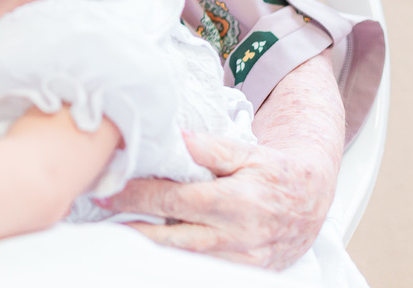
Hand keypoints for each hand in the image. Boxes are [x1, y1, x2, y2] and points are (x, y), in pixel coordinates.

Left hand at [108, 131, 332, 269]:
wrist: (311, 201)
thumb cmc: (275, 172)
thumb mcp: (247, 151)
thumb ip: (210, 147)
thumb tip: (176, 139)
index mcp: (236, 202)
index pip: (175, 200)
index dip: (137, 196)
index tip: (108, 190)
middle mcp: (237, 237)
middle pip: (172, 237)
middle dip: (132, 227)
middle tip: (100, 214)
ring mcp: (239, 261)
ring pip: (183, 259)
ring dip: (148, 248)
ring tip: (116, 233)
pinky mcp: (242, 274)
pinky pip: (200, 270)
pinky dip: (173, 261)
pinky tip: (150, 250)